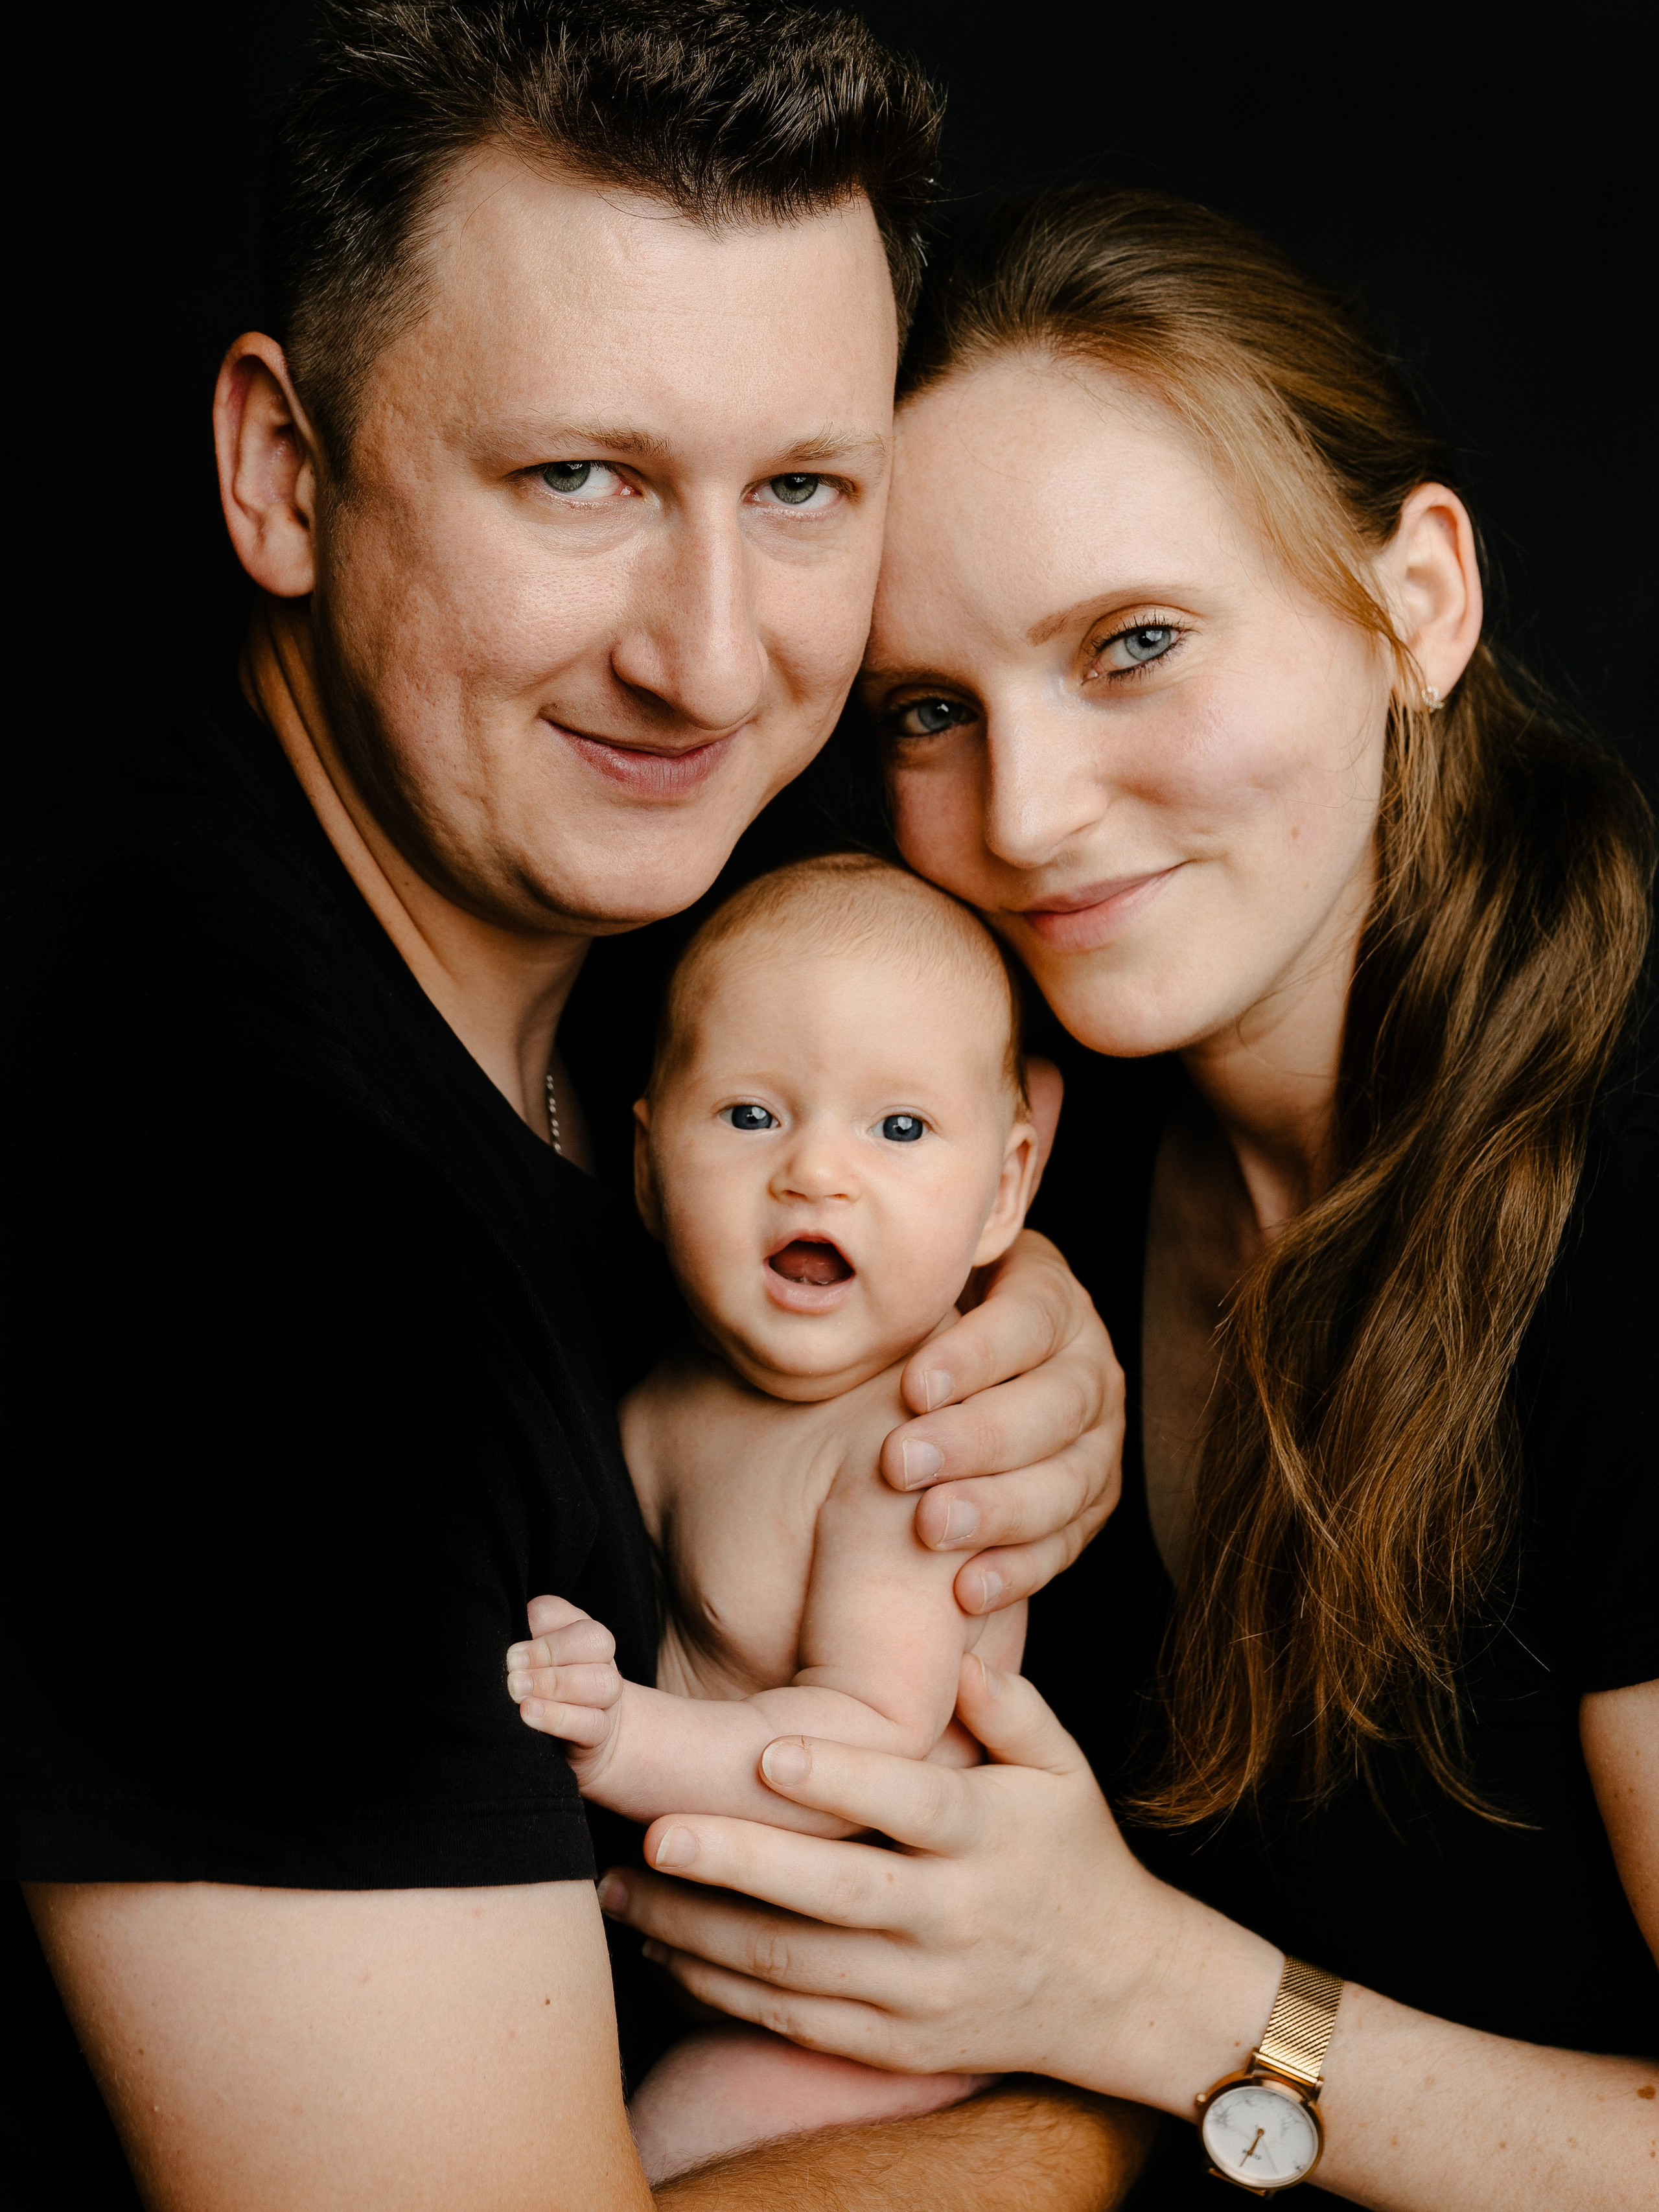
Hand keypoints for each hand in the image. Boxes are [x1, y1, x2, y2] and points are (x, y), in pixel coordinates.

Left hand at [506, 1596, 624, 1786]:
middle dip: (550, 1651)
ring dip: (554, 1684)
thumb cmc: (542, 1691)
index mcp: (577, 1631)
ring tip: (518, 1692)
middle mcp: (599, 1658)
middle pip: (594, 1639)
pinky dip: (558, 1717)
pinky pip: (591, 1723)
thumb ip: (521, 1645)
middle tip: (513, 1668)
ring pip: (601, 1681)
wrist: (580, 1736)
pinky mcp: (602, 1732)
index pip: (563, 1612)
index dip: (540, 1624)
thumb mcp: (531, 1663)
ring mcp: (606, 1695)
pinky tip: (529, 1713)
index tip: (512, 1647)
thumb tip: (496, 1638)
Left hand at [599, 1657, 1276, 2110]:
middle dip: (738, 1865)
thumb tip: (955, 1649)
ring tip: (623, 1887)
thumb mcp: (1062, 1767)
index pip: (911, 1805)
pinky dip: (721, 1993)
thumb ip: (1008, 1702)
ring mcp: (919, 1994)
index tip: (767, 1750)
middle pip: (835, 1896)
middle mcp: (951, 1921)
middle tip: (655, 1830)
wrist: (1122, 1993)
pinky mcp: (893, 2045)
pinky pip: (793, 2023)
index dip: (841, 1780)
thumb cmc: (1072, 1853)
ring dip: (700, 1932)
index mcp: (990, 1839)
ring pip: (796, 1970)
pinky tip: (662, 1949)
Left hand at [882, 1230, 1124, 1615]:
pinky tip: (966, 1589)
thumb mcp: (924, 1285)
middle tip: (902, 1464)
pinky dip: (1018, 1569)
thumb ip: (911, 1277)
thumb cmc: (920, 1325)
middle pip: (1054, 1404)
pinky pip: (1065, 1543)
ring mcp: (1099, 1443)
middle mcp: (1090, 1369)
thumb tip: (856, 1258)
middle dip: (979, 1438)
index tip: (911, 1388)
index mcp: (1054, 1300)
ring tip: (930, 1529)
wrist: (956, 1383)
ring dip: (1000, 1509)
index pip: (1030, 1319)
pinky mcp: (1089, 1507)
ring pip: (1070, 1479)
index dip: (976, 1354)